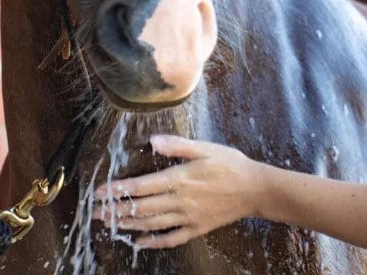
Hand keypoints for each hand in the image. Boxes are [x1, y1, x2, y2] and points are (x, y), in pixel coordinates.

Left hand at [93, 135, 259, 248]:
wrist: (254, 188)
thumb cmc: (231, 164)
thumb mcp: (207, 148)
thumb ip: (179, 145)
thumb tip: (153, 141)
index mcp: (180, 179)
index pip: (141, 186)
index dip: (119, 189)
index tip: (101, 191)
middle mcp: (179, 201)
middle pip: (141, 207)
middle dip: (116, 210)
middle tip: (96, 212)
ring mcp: (187, 217)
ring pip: (151, 224)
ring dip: (128, 224)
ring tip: (111, 224)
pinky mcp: (196, 229)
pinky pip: (170, 238)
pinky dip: (152, 241)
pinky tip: (139, 241)